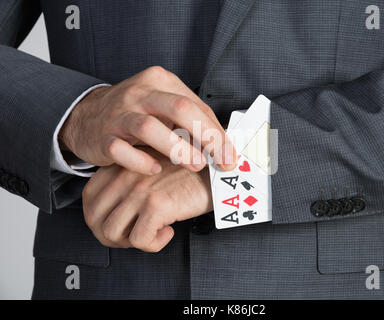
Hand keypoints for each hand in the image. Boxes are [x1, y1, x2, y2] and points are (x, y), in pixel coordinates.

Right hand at [60, 66, 235, 174]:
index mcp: (159, 81)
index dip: (217, 132)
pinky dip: (141, 162)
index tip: (230, 155)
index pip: (196, 105)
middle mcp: (139, 93)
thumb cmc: (134, 113)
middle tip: (219, 160)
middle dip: (206, 136)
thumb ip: (190, 121)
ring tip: (195, 165)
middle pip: (179, 109)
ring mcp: (119, 114)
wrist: (86, 116)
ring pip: (150, 128)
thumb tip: (223, 145)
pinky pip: (122, 151)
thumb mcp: (162, 106)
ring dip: (178, 149)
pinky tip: (155, 169)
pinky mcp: (103, 137)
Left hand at [82, 149, 212, 251]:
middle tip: (136, 235)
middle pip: (95, 218)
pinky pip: (139, 240)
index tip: (122, 224)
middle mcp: (125, 176)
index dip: (98, 218)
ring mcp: (139, 190)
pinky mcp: (157, 205)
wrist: (220, 165)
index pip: (90, 197)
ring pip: (111, 232)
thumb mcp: (155, 166)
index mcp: (122, 165)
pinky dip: (152, 244)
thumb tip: (120, 211)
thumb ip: (133, 178)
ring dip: (130, 241)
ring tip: (152, 234)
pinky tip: (169, 232)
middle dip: (112, 235)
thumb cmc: (191, 169)